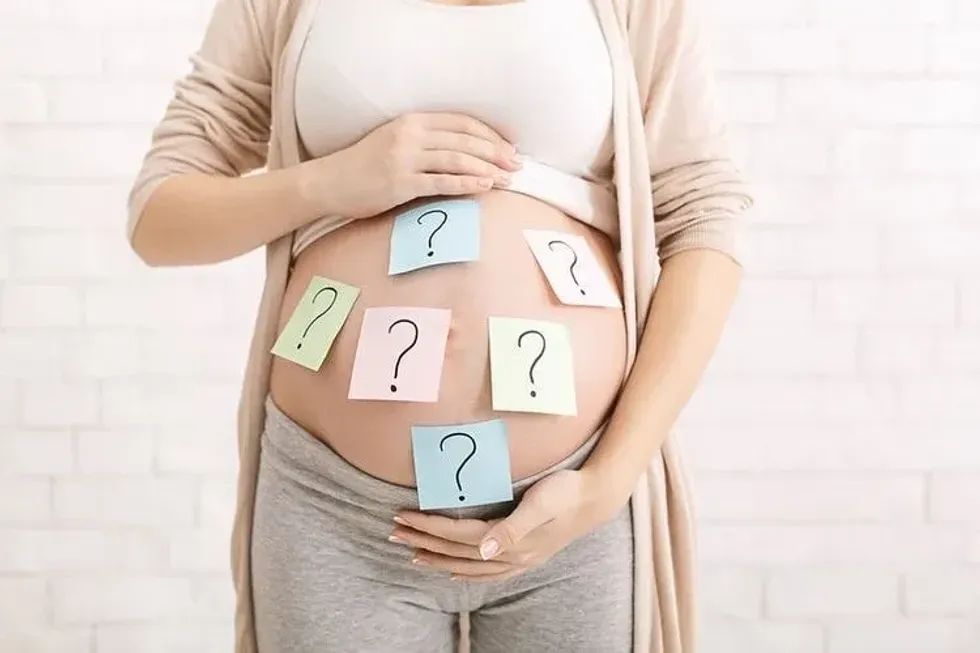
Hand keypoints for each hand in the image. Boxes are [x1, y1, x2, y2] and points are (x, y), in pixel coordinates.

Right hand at [312, 112, 521, 219]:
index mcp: (412, 120)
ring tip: (508, 180)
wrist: (329, 183)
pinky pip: (442, 182)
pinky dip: (467, 183)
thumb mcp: (395, 141)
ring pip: (458, 159)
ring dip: (488, 169)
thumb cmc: (364, 166)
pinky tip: (485, 187)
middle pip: (465, 140)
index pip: (462, 122)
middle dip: (496, 153)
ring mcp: (405, 158)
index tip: (510, 146)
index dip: (490, 134)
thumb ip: (426, 142)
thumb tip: (465, 153)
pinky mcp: (401, 183)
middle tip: (517, 165)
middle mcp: (410, 135)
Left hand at [389, 468, 623, 581]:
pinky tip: (454, 573)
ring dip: (437, 559)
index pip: (457, 535)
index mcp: (509, 541)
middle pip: (456, 551)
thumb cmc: (565, 492)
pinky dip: (466, 574)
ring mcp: (518, 560)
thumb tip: (483, 551)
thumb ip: (511, 528)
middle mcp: (510, 556)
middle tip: (393, 532)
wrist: (595, 498)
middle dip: (422, 542)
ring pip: (467, 565)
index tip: (402, 516)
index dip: (428, 527)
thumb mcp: (540, 504)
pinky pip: (488, 573)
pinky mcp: (524, 556)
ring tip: (412, 554)